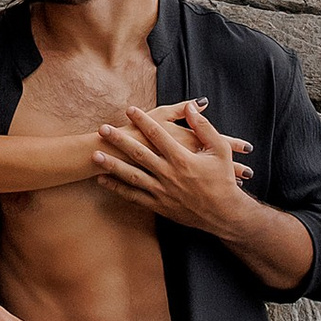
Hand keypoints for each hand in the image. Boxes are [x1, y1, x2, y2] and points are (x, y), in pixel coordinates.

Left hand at [95, 97, 258, 235]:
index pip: (157, 134)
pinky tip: (103, 180)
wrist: (225, 214)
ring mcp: (162, 191)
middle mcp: (169, 174)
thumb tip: (191, 106)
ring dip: (112, 165)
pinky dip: (117, 188)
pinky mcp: (159, 205)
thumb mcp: (220, 149)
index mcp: (183, 159)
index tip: (129, 109)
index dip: (142, 120)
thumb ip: (204, 127)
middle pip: (139, 153)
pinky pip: (134, 196)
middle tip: (102, 129)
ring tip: (95, 154)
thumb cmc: (223, 179)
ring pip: (131, 176)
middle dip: (119, 140)